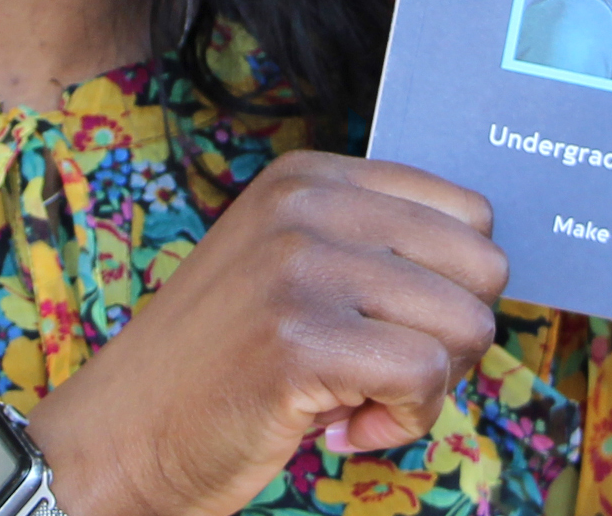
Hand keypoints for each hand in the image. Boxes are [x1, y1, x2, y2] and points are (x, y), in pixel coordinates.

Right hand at [26, 152, 506, 515]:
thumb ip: (373, 247)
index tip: (383, 327)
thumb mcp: (290, 267)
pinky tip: (339, 429)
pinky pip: (425, 380)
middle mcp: (307, 205)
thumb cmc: (221, 367)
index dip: (449, 289)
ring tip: (351, 399)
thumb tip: (491, 268)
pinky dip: (401, 425)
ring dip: (426, 389)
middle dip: (449, 338)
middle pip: (485, 267)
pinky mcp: (301, 341)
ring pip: (467, 325)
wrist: (121, 435)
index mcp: (310, 177)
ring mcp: (300, 268)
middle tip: (376, 371)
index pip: (470, 214)